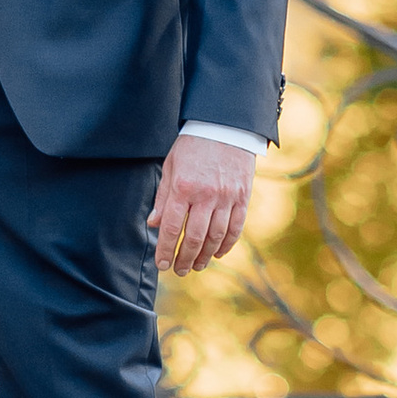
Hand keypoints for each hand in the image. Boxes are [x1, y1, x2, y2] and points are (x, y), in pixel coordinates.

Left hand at [148, 132, 255, 274]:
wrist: (224, 127)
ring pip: (215, 237)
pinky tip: (216, 253)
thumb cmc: (192, 146)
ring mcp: (227, 197)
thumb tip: (154, 224)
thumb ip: (163, 197)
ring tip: (196, 266)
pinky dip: (226, 244)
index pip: (172, 226)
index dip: (165, 249)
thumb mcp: (171, 166)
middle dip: (184, 258)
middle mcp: (206, 195)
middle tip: (178, 271)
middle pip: (194, 237)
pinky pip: (235, 228)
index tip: (161, 263)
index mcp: (183, 186)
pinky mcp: (242, 197)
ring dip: (204, 256)